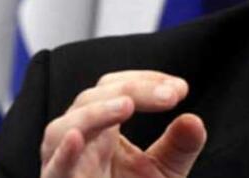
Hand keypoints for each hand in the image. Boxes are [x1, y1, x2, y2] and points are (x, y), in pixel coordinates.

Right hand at [39, 71, 206, 177]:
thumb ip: (180, 147)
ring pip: (61, 128)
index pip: (113, 88)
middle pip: (90, 99)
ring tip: (127, 106)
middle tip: (169, 96)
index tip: (181, 89)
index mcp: (102, 131)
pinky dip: (62, 153)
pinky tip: (76, 138)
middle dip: (130, 90)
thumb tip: (194, 120)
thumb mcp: (165, 172)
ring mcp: (65, 166)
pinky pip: (54, 170)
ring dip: (95, 112)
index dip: (144, 80)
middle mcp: (79, 143)